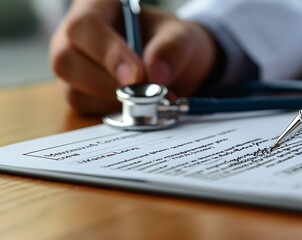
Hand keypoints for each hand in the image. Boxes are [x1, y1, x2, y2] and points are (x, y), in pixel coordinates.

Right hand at [50, 0, 216, 113]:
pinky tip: (137, 106)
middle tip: (144, 94)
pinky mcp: (78, 92)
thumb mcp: (180, 38)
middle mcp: (75, 37)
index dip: (109, 53)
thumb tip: (156, 75)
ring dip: (113, 101)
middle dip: (108, 83)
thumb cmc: (169, 42)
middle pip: (66, 61)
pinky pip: (85, 110)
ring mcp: (73, 67)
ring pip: (73, 91)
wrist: (171, 65)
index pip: (85, 26)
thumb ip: (172, 49)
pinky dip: (114, 112)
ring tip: (147, 99)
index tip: (137, 75)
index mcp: (96, 8)